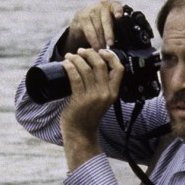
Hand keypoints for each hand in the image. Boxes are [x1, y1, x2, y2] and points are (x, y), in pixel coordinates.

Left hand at [59, 47, 124, 171]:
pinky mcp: (80, 100)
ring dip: (77, 59)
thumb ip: (102, 87)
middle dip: (89, 54)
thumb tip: (92, 66)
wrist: (81, 133)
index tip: (100, 50)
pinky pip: (75, 78)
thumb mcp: (101, 100)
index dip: (110, 56)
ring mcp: (93, 97)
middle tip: (80, 51)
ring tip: (69, 56)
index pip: (119, 68)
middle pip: (100, 65)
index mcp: (113, 93)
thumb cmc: (88, 115)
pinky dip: (70, 68)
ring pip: (86, 69)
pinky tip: (65, 63)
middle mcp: (106, 94)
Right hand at [64, 0, 124, 53]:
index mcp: (112, 6)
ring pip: (98, 27)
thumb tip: (128, 41)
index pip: (116, 6)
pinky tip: (96, 47)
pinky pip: (89, 31)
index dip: (118, 10)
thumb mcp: (112, 24)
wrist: (82, 24)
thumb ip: (119, 27)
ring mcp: (91, 10)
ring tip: (103, 49)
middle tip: (111, 44)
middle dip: (109, 33)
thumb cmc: (102, 26)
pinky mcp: (82, 17)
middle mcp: (101, 6)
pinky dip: (93, 41)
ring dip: (101, 40)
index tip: (119, 17)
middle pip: (106, 20)